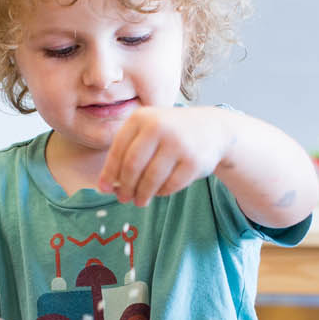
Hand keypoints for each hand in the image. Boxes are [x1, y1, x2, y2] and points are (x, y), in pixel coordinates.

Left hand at [97, 105, 233, 205]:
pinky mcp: (193, 161)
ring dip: (142, 194)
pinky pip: (170, 185)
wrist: (213, 128)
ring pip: (151, 179)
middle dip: (125, 187)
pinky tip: (159, 192)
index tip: (105, 189)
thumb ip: (127, 153)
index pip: (118, 150)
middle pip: (132, 166)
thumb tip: (106, 186)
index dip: (109, 173)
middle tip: (123, 199)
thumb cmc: (170, 134)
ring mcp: (177, 144)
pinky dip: (161, 192)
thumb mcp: (148, 131)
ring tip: (140, 201)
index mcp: (141, 118)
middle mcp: (158, 127)